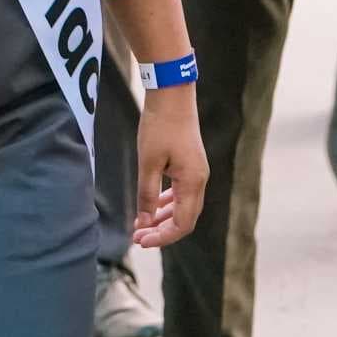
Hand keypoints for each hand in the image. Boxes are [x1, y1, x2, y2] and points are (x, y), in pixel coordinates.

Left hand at [131, 83, 209, 248]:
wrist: (172, 95)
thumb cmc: (160, 126)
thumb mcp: (148, 163)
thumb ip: (146, 195)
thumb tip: (144, 222)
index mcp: (192, 183)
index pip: (182, 224)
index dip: (162, 237)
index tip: (140, 241)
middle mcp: (199, 180)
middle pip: (184, 218)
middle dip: (161, 231)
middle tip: (137, 237)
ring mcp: (196, 172)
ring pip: (182, 206)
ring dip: (162, 218)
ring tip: (141, 225)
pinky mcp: (190, 164)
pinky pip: (180, 193)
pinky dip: (166, 203)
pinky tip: (150, 206)